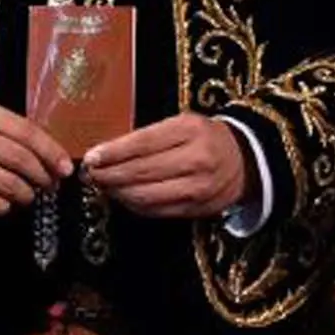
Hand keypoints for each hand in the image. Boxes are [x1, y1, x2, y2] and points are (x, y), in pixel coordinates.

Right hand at [0, 101, 71, 217]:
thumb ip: (12, 133)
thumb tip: (54, 158)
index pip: (26, 131)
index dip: (51, 151)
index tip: (65, 168)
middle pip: (19, 157)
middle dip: (42, 175)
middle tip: (50, 186)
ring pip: (5, 181)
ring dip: (25, 193)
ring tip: (28, 196)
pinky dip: (3, 206)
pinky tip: (6, 205)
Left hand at [84, 114, 250, 220]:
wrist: (244, 161)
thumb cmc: (205, 138)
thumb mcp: (182, 124)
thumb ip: (149, 136)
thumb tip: (106, 152)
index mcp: (191, 131)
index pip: (143, 143)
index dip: (113, 153)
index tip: (91, 157)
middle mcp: (197, 160)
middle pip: (141, 172)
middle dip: (109, 175)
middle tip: (91, 174)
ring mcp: (197, 188)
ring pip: (145, 196)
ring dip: (118, 193)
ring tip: (103, 185)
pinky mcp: (195, 209)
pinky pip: (155, 211)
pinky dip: (133, 205)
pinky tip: (123, 196)